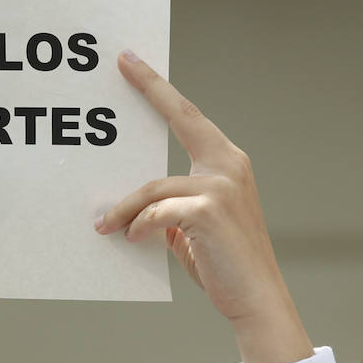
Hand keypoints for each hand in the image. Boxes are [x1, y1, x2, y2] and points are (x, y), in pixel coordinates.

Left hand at [97, 53, 313, 362]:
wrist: (257, 300)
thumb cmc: (226, 268)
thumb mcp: (194, 232)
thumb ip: (172, 212)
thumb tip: (136, 212)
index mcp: (227, 164)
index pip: (189, 117)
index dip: (160, 89)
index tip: (134, 62)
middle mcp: (229, 165)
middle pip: (181, 117)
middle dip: (150, 89)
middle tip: (121, 64)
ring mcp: (221, 186)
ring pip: (154, 186)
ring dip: (124, 208)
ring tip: (105, 226)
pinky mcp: (209, 211)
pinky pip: (158, 213)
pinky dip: (140, 226)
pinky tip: (130, 239)